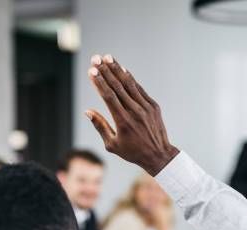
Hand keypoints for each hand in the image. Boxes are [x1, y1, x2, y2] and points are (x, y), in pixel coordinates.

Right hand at [86, 54, 179, 175]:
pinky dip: (130, 79)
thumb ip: (100, 126)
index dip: (99, 82)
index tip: (91, 70)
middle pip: (117, 87)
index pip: (108, 97)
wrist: (158, 155)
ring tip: (107, 57)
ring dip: (117, 70)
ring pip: (129, 85)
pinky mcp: (153, 106)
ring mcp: (145, 108)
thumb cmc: (132, 152)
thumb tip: (88, 111)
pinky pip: (139, 89)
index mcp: (123, 122)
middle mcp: (135, 112)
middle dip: (105, 71)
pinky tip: (122, 69)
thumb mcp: (112, 144)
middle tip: (95, 58)